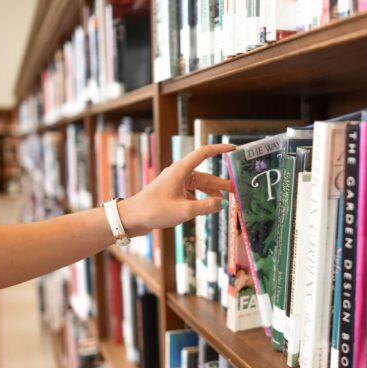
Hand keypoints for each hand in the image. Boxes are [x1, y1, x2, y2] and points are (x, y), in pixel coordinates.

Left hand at [117, 144, 234, 235]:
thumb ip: (207, 207)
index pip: (204, 153)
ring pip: (199, 186)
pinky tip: (206, 209)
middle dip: (220, 184)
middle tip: (235, 192)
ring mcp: (175, 183)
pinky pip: (191, 194)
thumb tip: (223, 203)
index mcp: (181, 170)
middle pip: (205, 176)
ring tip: (223, 204)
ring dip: (211, 194)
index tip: (233, 149)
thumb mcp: (184, 210)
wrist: (131, 218)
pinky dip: (200, 200)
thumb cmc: (154, 211)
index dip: (219, 149)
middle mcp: (179, 174)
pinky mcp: (172, 193)